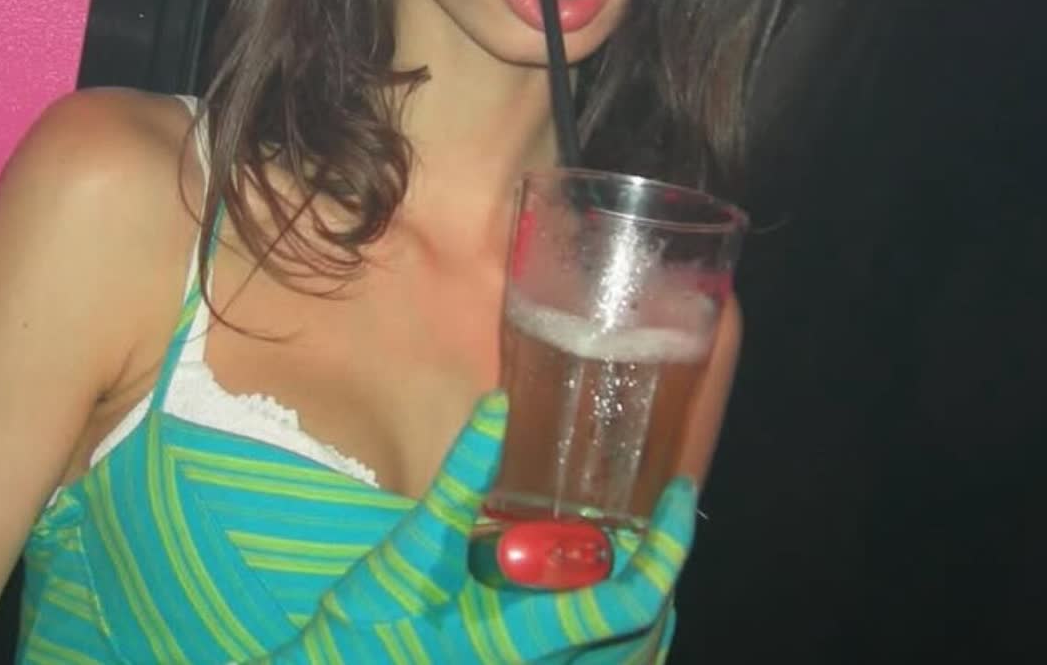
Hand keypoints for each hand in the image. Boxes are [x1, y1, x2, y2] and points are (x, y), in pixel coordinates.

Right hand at [260, 391, 696, 663]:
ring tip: (631, 551)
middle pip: (646, 635)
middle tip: (655, 518)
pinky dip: (612, 635)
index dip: (669, 547)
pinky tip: (586, 593)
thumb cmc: (369, 625)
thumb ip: (459, 478)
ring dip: (641, 606)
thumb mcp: (413, 547)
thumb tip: (497, 407)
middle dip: (662, 575)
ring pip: (627, 661)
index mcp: (528, 642)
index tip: (677, 495)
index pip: (631, 602)